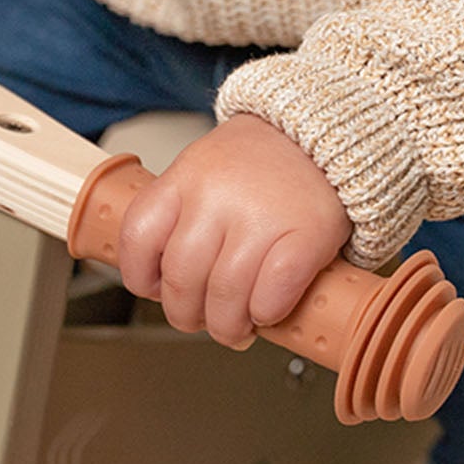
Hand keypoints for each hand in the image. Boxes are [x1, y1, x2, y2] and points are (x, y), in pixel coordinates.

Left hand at [117, 113, 352, 348]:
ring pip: (224, 295)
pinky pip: (272, 294)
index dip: (140, 276)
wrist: (325, 136)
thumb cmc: (262, 164)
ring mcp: (262, 215)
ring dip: (227, 326)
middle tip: (201, 321)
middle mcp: (217, 194)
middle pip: (181, 278)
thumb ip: (180, 216)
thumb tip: (164, 284)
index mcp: (185, 177)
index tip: (155, 290)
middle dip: (186, 315)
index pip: (138, 236)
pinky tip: (266, 311)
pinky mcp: (306, 235)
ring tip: (235, 328)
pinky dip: (265, 313)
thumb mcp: (204, 170)